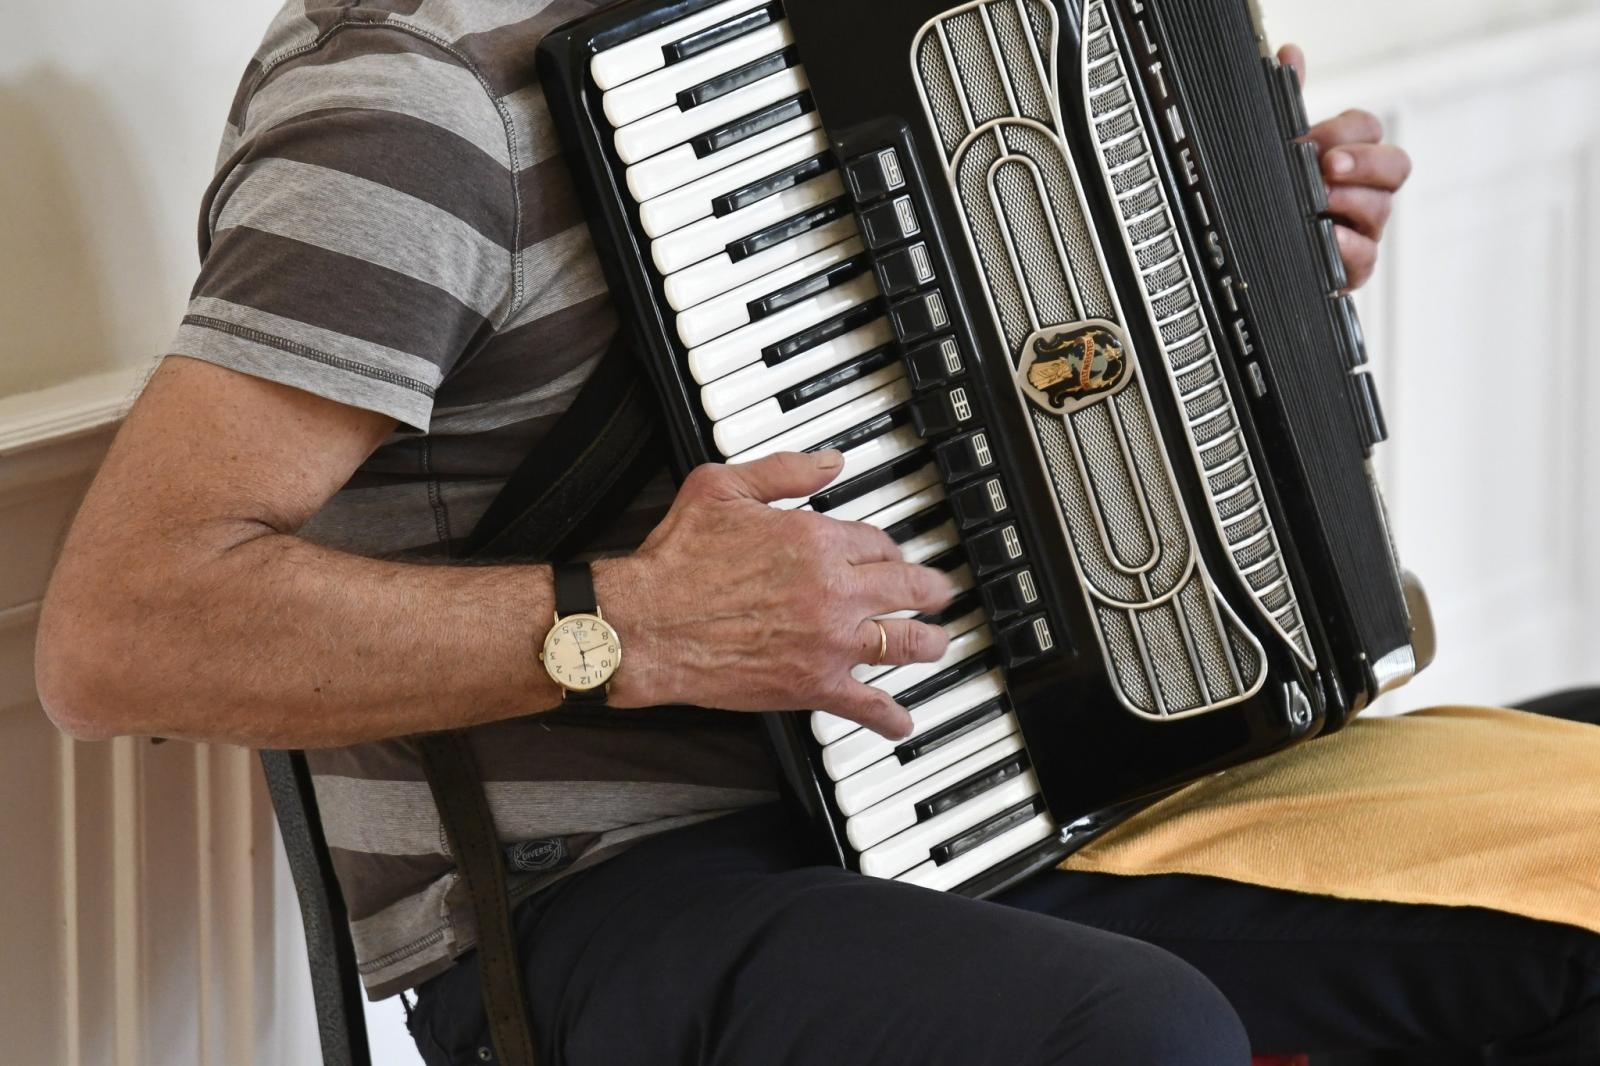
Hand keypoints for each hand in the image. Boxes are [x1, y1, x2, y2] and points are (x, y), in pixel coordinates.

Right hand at [595, 451, 957, 738]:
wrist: (647, 625)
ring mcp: (830, 642)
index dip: (886, 548)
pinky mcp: (814, 686)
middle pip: (907, 588)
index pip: (877, 542)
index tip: (886, 554)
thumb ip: (783, 471)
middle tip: (938, 592)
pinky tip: (902, 721)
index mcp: (817, 541)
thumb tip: (830, 462)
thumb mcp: (723, 488)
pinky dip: (891, 716)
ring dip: (929, 642)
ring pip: (905, 643)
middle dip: (930, 589)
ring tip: (936, 643)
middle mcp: (835, 591)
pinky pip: (868, 705)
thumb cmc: (676, 561)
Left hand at [1278, 44, 1412, 290]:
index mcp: (1354, 157)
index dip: (1345, 131)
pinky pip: (1365, 257)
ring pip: (1380, 209)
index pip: (1369, 130)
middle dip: (1364, 161)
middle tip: (1327, 165)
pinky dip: (1349, 246)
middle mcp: (1367, 191)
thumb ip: (1289, 103)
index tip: (1309, 138)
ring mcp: (1364, 229)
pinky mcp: (1353, 268)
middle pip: (1396, 166)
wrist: (1266, 258)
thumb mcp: (1283, 151)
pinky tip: (1330, 237)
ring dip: (1350, 200)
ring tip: (1319, 199)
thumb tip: (1290, 53)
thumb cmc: (1286, 200)